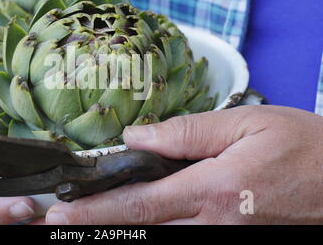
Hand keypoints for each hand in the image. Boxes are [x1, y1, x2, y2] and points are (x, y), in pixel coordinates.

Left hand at [45, 105, 322, 223]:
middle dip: (100, 226)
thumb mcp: (245, 125)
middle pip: (145, 229)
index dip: (96, 210)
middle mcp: (217, 224)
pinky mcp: (236, 239)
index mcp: (215, 190)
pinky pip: (188, 237)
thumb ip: (186, 132)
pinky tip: (141, 216)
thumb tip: (136, 137)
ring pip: (163, 238)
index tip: (62, 213)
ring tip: (92, 217)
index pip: (141, 203)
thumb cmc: (302, 146)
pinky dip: (158, 227)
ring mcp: (228, 238)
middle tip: (61, 220)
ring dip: (124, 228)